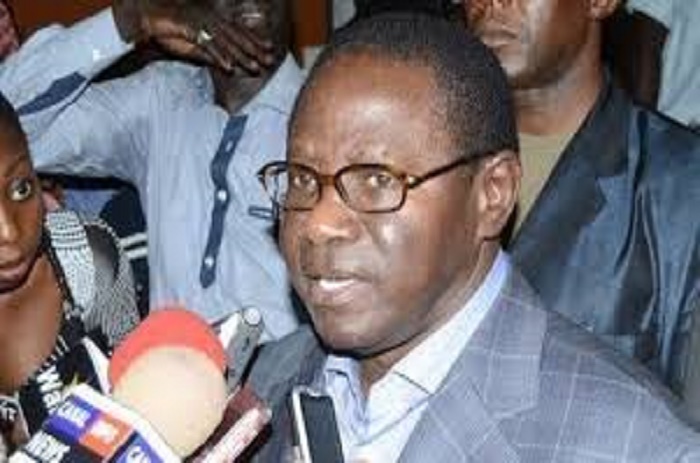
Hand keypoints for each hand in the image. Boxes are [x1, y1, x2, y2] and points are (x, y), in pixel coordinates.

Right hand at [112, 0, 274, 72]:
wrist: (147, 21)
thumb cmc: (170, 32)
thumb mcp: (195, 46)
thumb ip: (211, 55)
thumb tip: (228, 66)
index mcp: (213, 20)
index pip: (239, 31)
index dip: (255, 40)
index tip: (270, 48)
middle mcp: (210, 19)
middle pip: (237, 37)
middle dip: (254, 49)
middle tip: (269, 60)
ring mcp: (201, 23)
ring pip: (226, 42)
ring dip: (241, 56)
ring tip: (254, 68)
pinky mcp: (190, 30)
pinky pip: (208, 46)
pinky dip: (219, 57)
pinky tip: (229, 68)